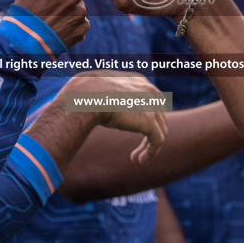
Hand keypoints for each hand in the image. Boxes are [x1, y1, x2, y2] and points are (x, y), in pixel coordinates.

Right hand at [11, 0, 89, 47]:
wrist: (25, 42)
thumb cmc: (25, 9)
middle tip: (55, 5)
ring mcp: (79, 11)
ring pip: (80, 6)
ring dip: (71, 11)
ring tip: (54, 20)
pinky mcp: (83, 26)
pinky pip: (82, 22)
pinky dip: (73, 25)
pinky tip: (60, 29)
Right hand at [50, 72, 168, 163]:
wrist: (86, 96)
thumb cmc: (84, 92)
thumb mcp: (96, 87)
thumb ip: (102, 91)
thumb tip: (89, 95)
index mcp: (138, 81)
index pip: (151, 100)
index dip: (146, 116)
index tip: (136, 128)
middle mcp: (149, 91)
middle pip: (159, 116)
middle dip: (151, 133)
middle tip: (139, 147)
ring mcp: (151, 106)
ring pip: (159, 131)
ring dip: (149, 147)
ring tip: (137, 159)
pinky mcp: (149, 123)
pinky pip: (157, 141)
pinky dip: (151, 153)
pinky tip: (139, 161)